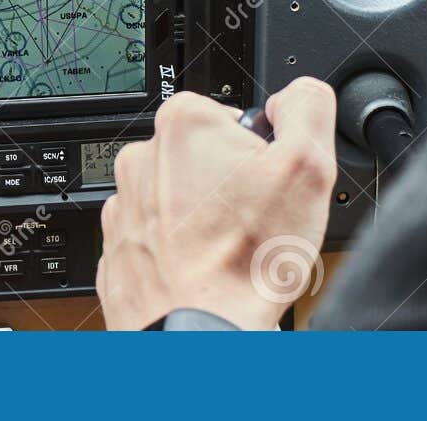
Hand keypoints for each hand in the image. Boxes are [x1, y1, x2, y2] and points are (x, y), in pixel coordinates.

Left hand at [96, 77, 337, 330]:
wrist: (202, 334)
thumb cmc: (247, 260)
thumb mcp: (308, 165)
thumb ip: (308, 107)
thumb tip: (296, 93)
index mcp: (183, 122)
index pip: (233, 116)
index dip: (260, 152)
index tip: (267, 184)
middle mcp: (141, 156)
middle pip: (205, 156)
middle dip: (232, 183)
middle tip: (254, 220)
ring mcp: (124, 205)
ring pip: (180, 197)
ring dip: (205, 218)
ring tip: (230, 250)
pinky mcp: (118, 247)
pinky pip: (158, 237)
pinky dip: (180, 250)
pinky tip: (205, 269)